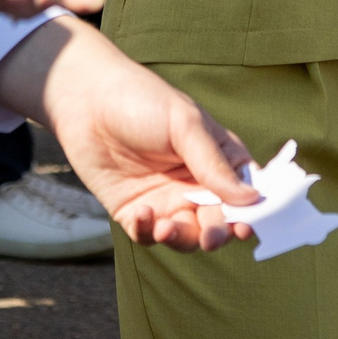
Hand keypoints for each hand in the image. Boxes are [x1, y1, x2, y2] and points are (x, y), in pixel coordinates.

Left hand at [0, 16, 260, 250]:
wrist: (85, 99)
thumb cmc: (142, 100)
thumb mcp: (185, 125)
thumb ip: (214, 164)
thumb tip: (251, 200)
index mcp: (219, 160)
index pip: (245, 194)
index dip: (252, 214)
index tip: (248, 226)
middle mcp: (196, 185)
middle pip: (218, 221)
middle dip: (218, 233)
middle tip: (211, 236)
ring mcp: (166, 200)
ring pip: (186, 236)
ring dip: (182, 239)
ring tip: (166, 229)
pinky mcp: (135, 211)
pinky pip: (148, 235)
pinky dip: (149, 233)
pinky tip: (143, 216)